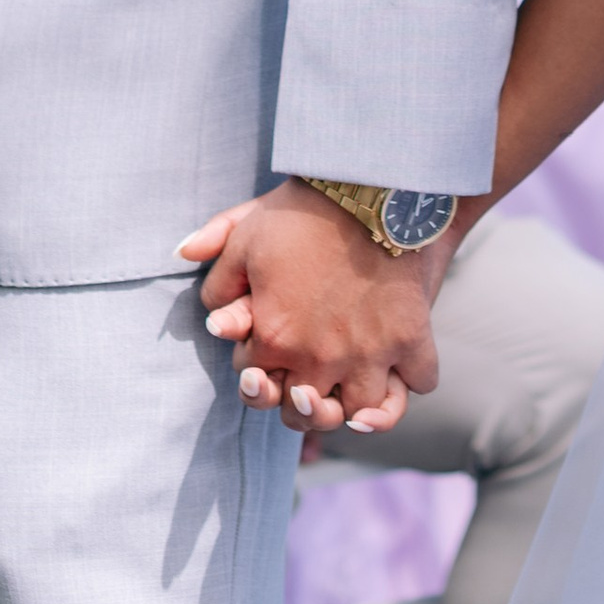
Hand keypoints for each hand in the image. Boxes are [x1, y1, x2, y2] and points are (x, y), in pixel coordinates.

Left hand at [178, 183, 446, 437]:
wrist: (373, 187)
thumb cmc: (304, 210)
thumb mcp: (247, 232)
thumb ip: (215, 261)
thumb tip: (183, 257)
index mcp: (275, 339)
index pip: (254, 382)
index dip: (256, 367)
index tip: (266, 345)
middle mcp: (321, 359)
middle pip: (304, 415)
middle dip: (298, 405)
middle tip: (304, 385)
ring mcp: (371, 355)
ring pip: (360, 413)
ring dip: (352, 410)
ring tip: (349, 393)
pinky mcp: (412, 339)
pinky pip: (420, 383)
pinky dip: (410, 383)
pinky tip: (398, 374)